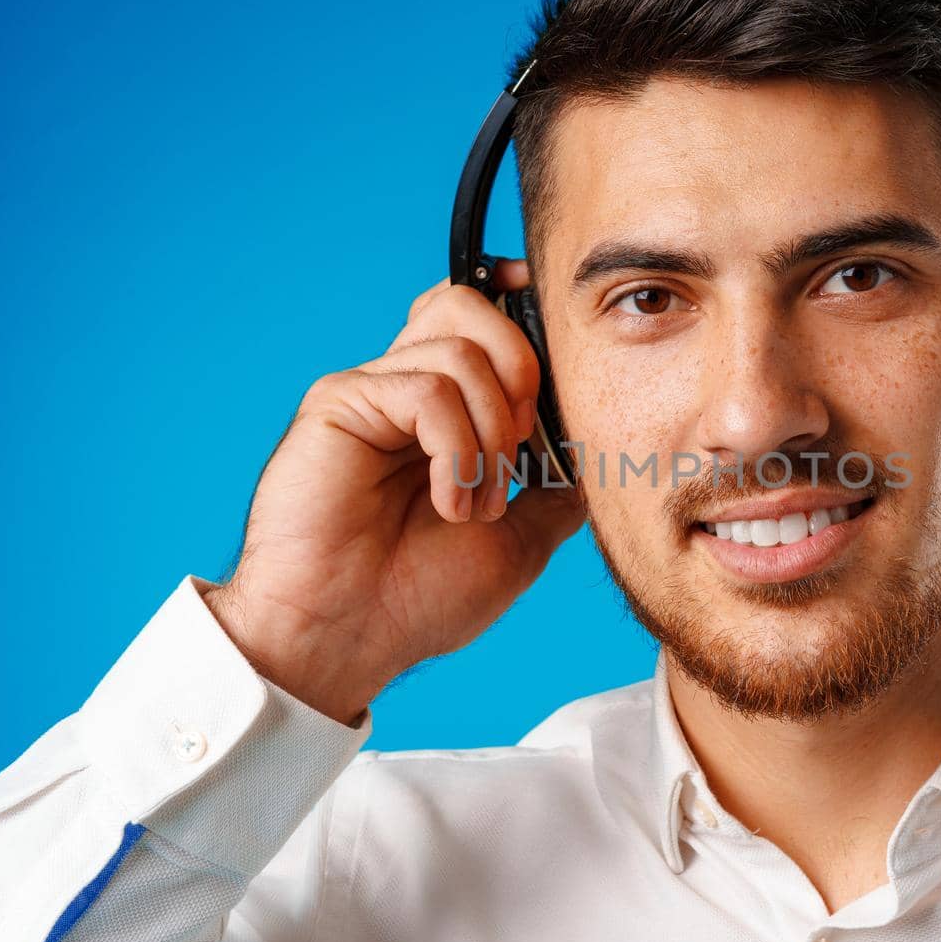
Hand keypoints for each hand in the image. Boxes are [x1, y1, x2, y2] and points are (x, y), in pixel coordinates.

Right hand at [203, 260, 583, 724]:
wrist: (347, 638)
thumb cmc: (416, 599)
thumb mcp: (519, 540)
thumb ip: (556, 488)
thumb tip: (600, 452)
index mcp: (440, 410)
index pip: (477, 316)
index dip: (516, 303)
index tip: (558, 323)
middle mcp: (402, 388)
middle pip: (466, 305)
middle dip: (521, 368)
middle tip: (523, 451)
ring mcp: (370, 392)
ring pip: (459, 351)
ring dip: (493, 435)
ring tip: (480, 503)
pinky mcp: (340, 403)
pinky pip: (426, 391)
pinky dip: (456, 451)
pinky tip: (448, 504)